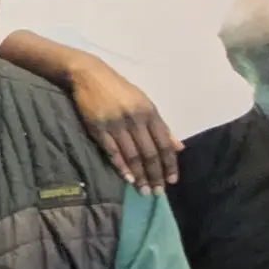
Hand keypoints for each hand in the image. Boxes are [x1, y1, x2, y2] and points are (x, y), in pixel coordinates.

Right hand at [69, 55, 182, 194]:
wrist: (89, 75)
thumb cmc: (119, 90)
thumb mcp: (145, 103)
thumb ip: (161, 126)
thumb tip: (179, 147)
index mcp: (150, 112)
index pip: (164, 144)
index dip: (169, 164)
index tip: (172, 181)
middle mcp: (136, 119)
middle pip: (149, 153)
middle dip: (155, 175)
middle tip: (158, 193)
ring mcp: (116, 124)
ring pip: (132, 155)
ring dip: (139, 176)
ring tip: (143, 191)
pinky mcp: (99, 127)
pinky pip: (112, 151)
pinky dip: (121, 166)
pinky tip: (127, 178)